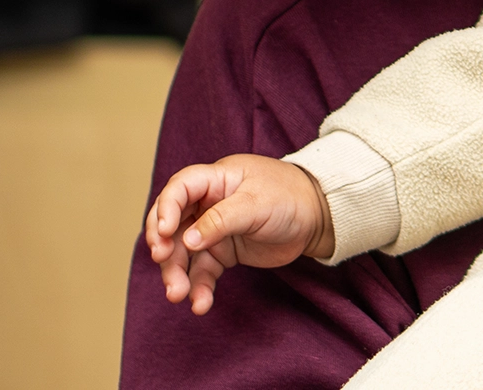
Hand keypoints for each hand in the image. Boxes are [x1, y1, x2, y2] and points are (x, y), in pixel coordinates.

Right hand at [144, 154, 335, 313]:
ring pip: (183, 253)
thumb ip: (221, 220)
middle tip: (165, 266)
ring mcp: (213, 229)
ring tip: (179, 295)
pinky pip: (202, 271)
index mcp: (216, 179)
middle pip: (173, 224)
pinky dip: (199, 288)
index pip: (180, 188)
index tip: (164, 233)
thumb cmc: (290, 197)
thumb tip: (186, 240)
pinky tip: (200, 304)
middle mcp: (208, 203)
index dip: (165, 208)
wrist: (318, 218)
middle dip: (164, 247)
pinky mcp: (223, 252)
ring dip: (177, 274)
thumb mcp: (256, 204)